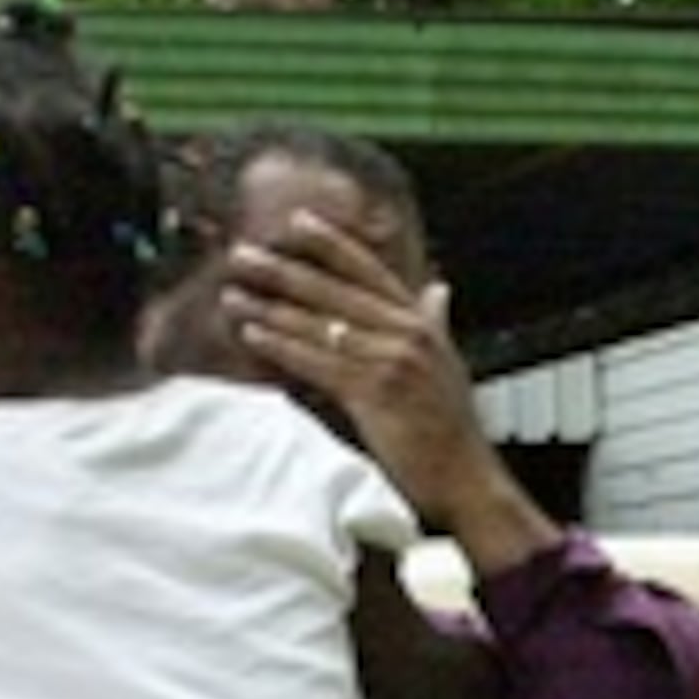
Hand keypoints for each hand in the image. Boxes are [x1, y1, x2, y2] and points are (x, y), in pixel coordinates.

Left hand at [225, 213, 561, 577]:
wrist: (466, 477)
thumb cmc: (451, 428)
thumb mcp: (446, 363)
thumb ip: (434, 323)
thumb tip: (437, 289)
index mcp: (420, 322)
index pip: (369, 270)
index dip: (332, 244)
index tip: (296, 221)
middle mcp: (406, 332)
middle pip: (335, 290)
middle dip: (284, 270)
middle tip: (242, 254)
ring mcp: (392, 359)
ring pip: (320, 325)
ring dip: (270, 309)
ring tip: (233, 296)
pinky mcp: (376, 391)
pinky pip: (318, 362)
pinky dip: (282, 347)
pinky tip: (253, 336)